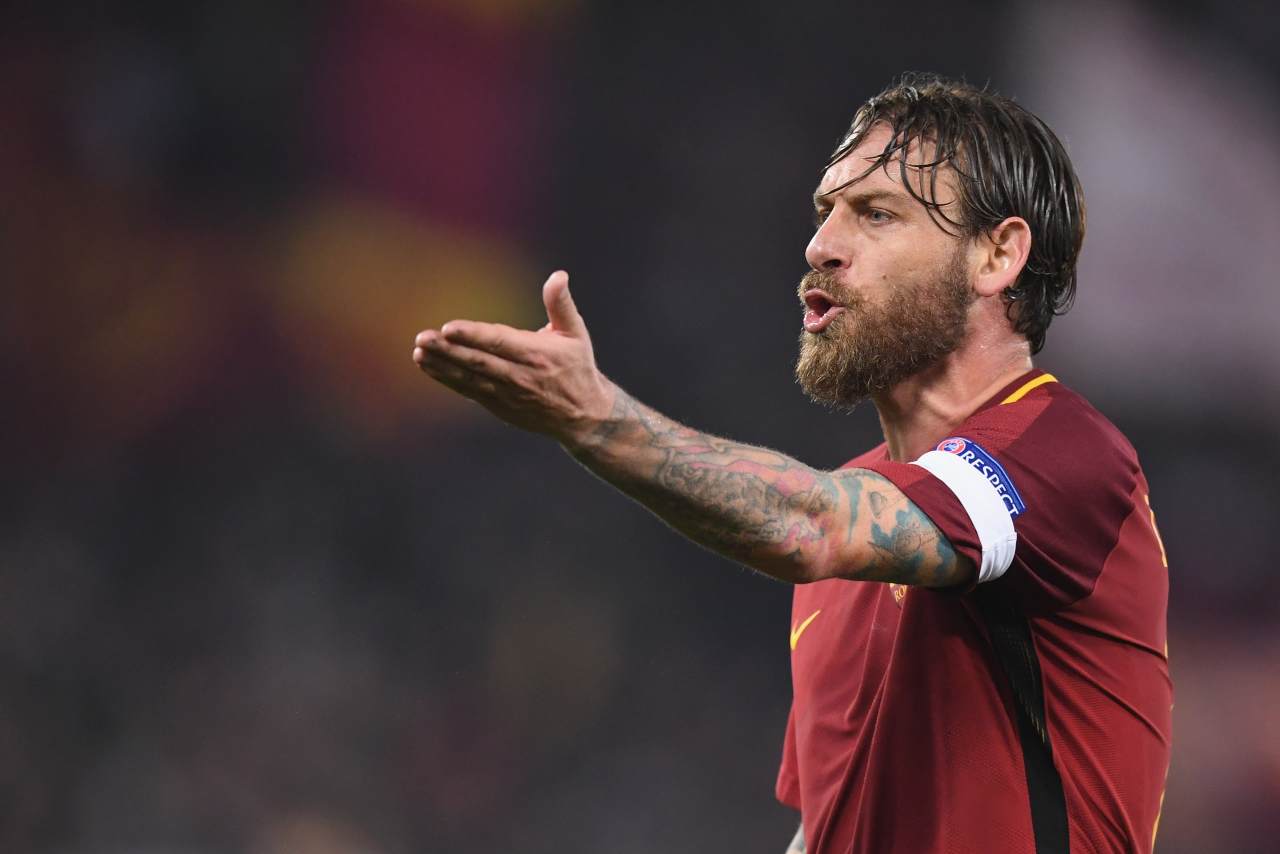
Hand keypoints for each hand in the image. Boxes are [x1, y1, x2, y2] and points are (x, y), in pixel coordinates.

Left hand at [412, 270, 616, 443]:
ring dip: (441, 365)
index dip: (473, 336)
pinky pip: (468, 390)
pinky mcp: (498, 405)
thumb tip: (558, 275)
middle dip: (448, 350)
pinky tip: (428, 366)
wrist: (583, 416)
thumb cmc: (577, 367)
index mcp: (537, 354)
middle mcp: (519, 375)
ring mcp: (507, 393)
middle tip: (423, 338)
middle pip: (478, 362)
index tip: (449, 328)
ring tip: (418, 351)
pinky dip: (447, 378)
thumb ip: (561, 304)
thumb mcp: (575, 334)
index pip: (499, 342)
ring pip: (469, 378)